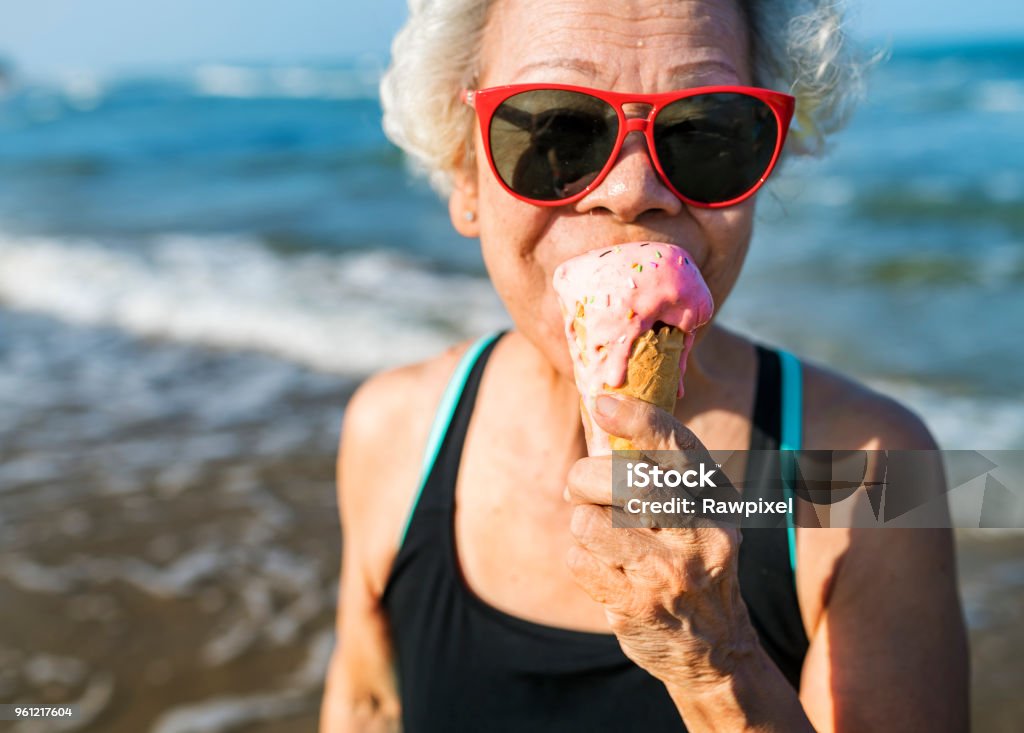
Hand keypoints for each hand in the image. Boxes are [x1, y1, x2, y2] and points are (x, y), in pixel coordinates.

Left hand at [565, 393, 758, 692]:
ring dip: (582, 527)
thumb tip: (603, 420)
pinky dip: (579, 559)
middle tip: (579, 489)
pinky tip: (603, 571)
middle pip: (623, 481)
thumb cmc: (693, 564)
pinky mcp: (637, 604)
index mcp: (716, 504)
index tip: (604, 404)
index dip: (639, 420)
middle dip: (584, 479)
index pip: (678, 448)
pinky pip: (578, 559)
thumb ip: (663, 475)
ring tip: (600, 540)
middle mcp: (701, 534)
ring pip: (590, 523)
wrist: (716, 651)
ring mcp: (670, 572)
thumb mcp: (700, 517)